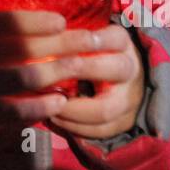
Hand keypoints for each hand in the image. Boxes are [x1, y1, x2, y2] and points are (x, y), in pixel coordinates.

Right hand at [0, 10, 111, 137]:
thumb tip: (42, 15)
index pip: (8, 21)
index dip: (38, 20)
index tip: (63, 19)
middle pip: (27, 49)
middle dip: (65, 45)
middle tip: (90, 41)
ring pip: (27, 79)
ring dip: (59, 73)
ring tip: (78, 68)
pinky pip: (18, 111)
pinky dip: (42, 106)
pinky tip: (60, 100)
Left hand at [46, 23, 145, 139]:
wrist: (122, 78)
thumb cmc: (92, 53)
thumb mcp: (87, 39)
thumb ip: (68, 40)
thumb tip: (38, 42)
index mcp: (122, 43)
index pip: (113, 38)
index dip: (90, 40)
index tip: (64, 43)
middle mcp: (131, 69)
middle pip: (115, 70)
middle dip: (79, 72)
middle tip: (49, 76)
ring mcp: (131, 97)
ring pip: (106, 109)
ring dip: (71, 110)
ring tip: (48, 106)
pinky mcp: (125, 121)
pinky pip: (101, 130)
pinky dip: (76, 128)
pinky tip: (56, 118)